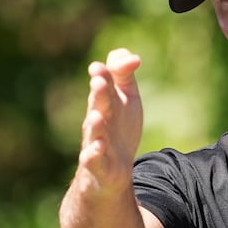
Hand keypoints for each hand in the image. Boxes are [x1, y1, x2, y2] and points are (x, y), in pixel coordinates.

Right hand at [76, 47, 143, 198]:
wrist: (113, 170)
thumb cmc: (118, 129)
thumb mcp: (125, 99)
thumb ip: (124, 74)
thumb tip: (133, 57)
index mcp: (105, 103)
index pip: (104, 86)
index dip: (103, 76)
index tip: (99, 66)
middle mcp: (98, 121)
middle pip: (98, 106)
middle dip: (98, 94)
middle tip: (98, 81)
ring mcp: (96, 143)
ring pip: (94, 133)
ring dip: (94, 125)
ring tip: (96, 116)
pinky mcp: (99, 166)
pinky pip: (94, 159)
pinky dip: (94, 154)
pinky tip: (98, 148)